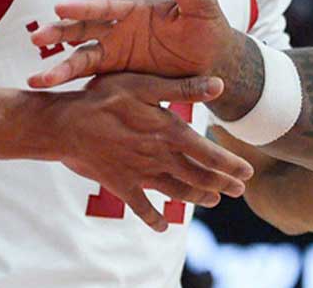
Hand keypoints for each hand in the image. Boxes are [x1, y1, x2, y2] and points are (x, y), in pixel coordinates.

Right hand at [29, 0, 236, 88]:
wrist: (213, 61)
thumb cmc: (208, 27)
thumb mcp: (200, 5)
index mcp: (134, 7)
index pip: (105, 5)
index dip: (84, 7)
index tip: (61, 7)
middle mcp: (118, 27)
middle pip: (83, 28)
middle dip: (60, 32)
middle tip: (37, 39)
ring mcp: (114, 50)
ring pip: (80, 56)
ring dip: (59, 65)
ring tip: (37, 80)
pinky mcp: (115, 72)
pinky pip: (88, 77)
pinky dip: (68, 83)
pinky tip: (49, 91)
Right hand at [51, 72, 254, 231]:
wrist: (65, 126)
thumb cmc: (104, 98)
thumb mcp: (145, 85)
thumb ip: (184, 88)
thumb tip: (219, 85)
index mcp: (169, 132)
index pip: (209, 154)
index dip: (230, 165)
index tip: (248, 173)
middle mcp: (159, 157)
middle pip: (198, 176)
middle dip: (222, 184)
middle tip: (239, 191)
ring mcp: (140, 174)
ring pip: (176, 190)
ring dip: (197, 197)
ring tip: (214, 201)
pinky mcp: (121, 185)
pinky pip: (141, 207)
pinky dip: (153, 217)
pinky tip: (162, 227)